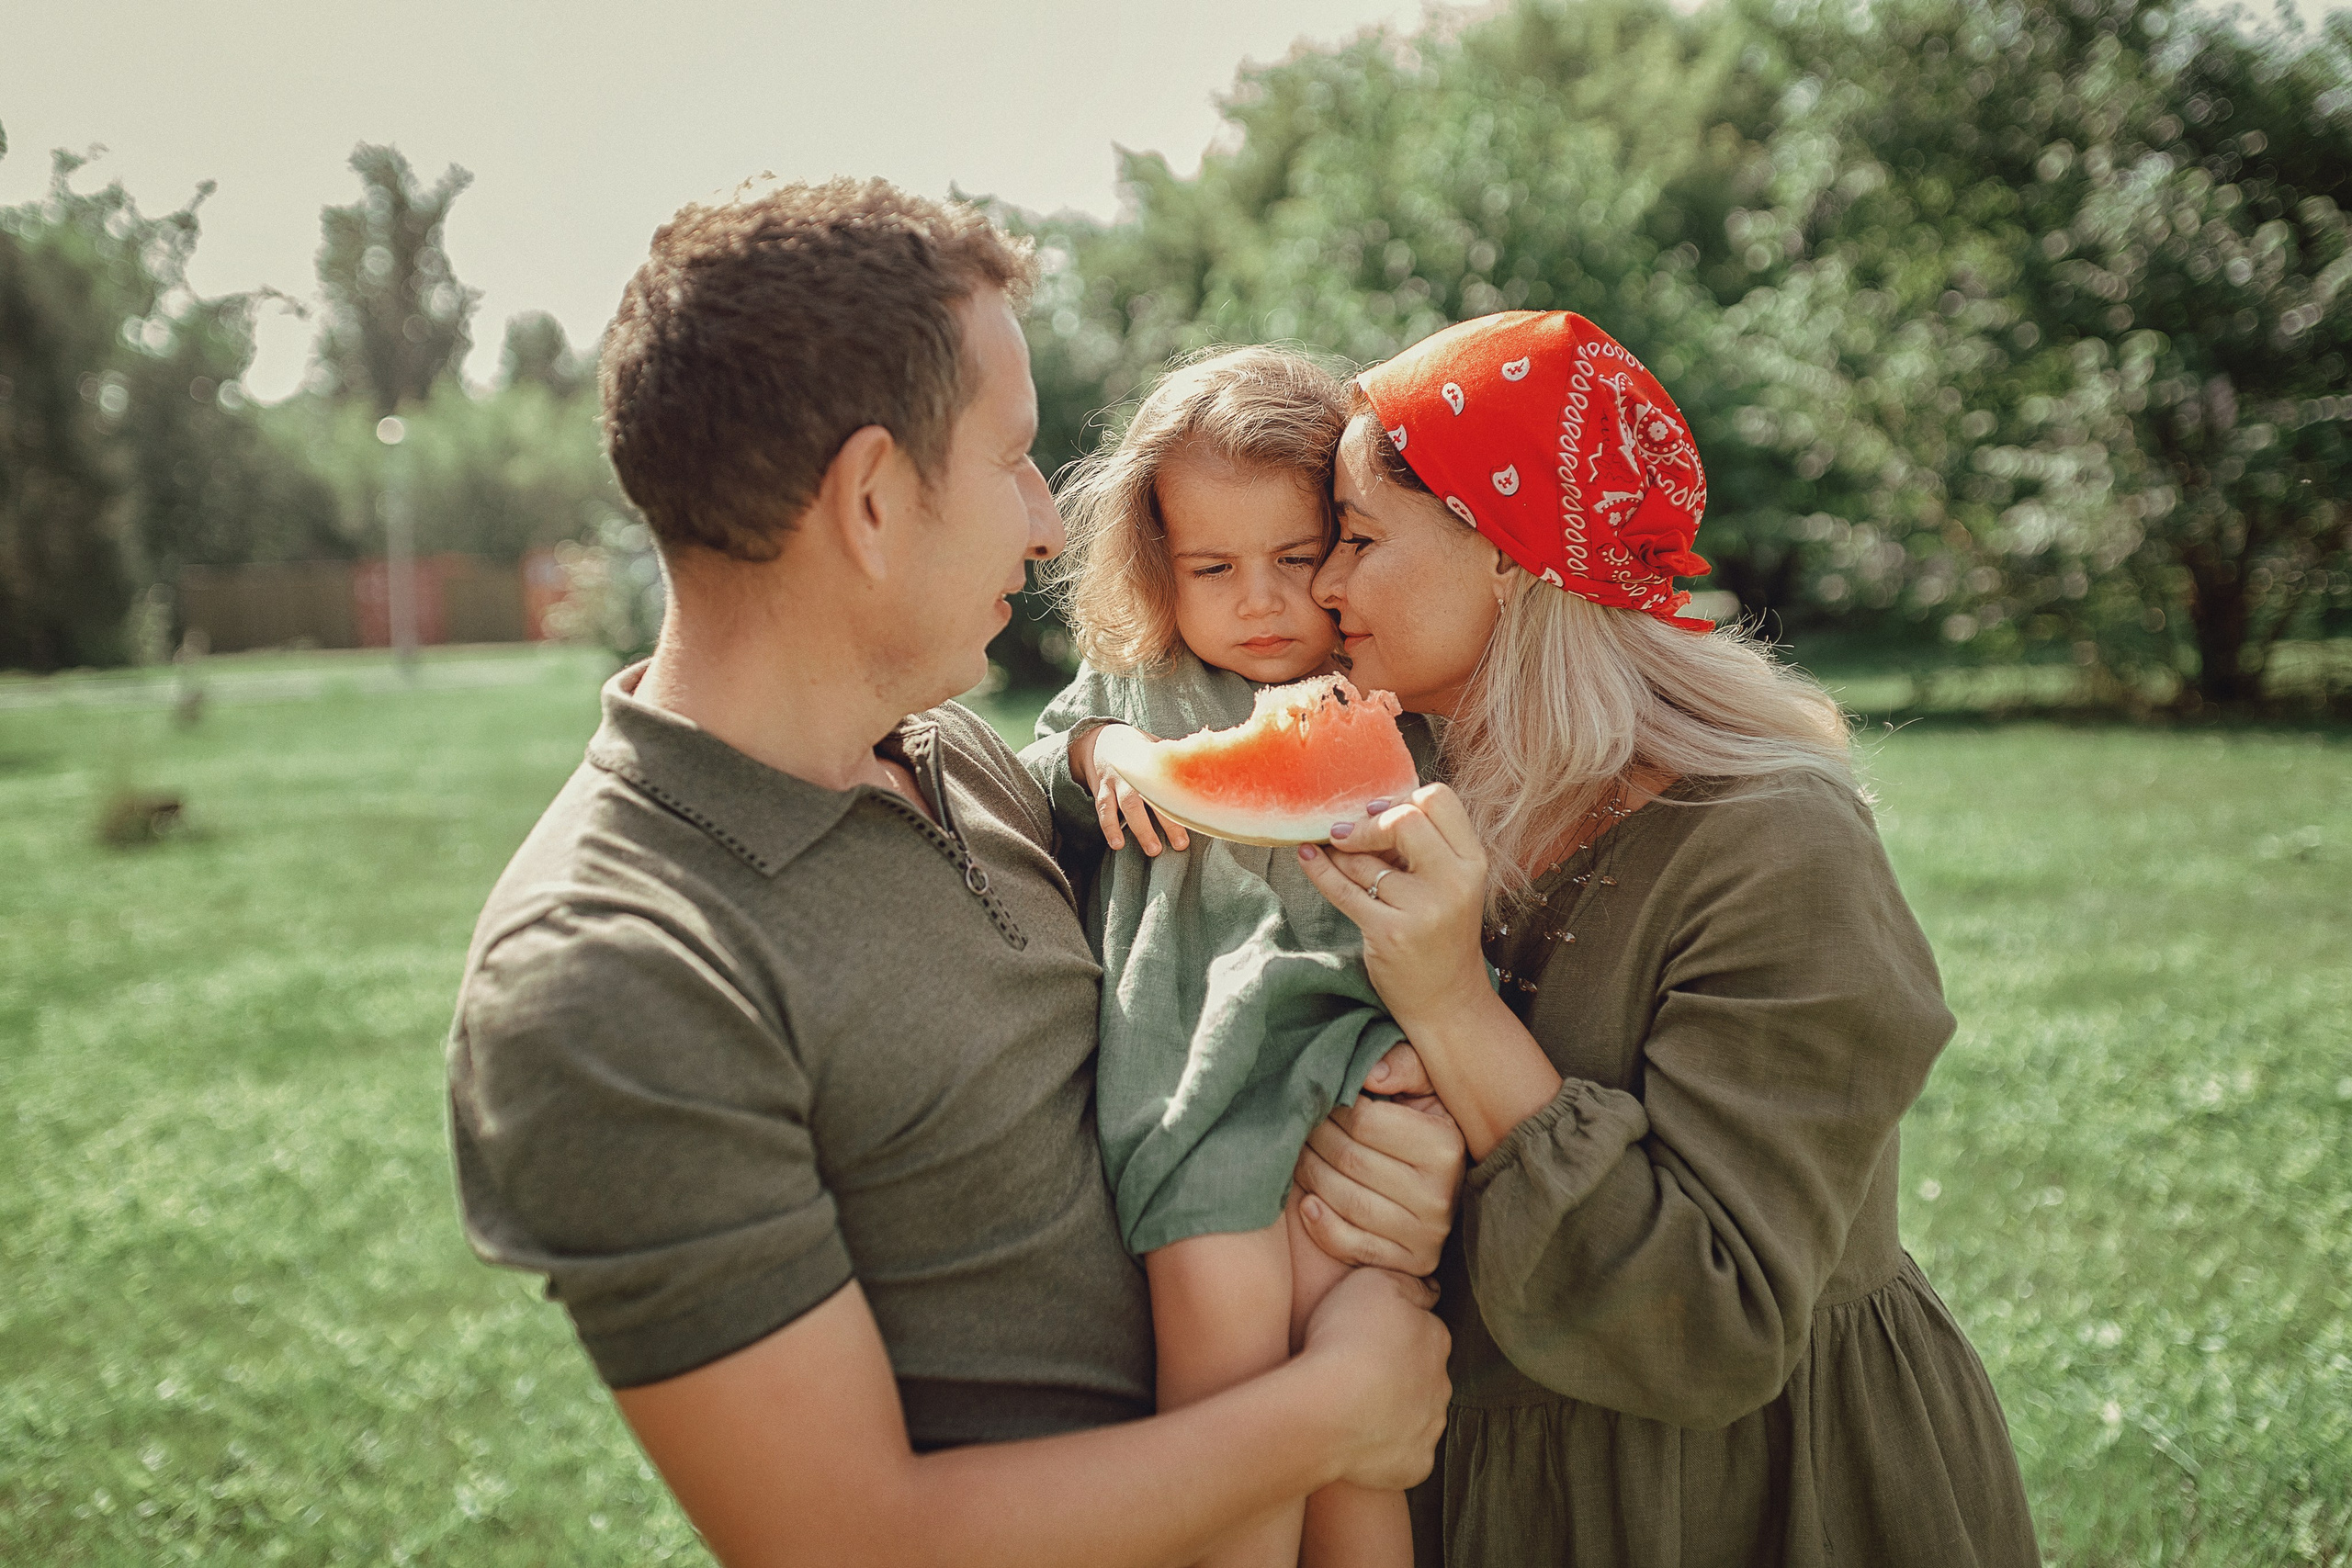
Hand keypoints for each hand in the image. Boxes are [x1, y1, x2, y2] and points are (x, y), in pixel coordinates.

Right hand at [1070, 723, 1188, 855]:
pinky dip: (1109, 827)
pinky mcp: (1100, 789)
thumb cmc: (1136, 749)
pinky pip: (1103, 810)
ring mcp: (1116, 781)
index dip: (1183, 802)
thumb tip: (1201, 767)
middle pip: (1153, 798)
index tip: (1197, 819)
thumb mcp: (1155, 747)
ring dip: (1140, 829)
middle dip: (1167, 823)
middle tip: (1180, 844)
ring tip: (1152, 849)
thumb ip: (1172, 761)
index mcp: (1152, 763)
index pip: (1171, 783)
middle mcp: (1135, 772)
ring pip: (1128, 806)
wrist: (1100, 739)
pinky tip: (1117, 844)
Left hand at [1293, 1046, 1462, 1274]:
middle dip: (1313, 1139)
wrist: (1451, 1192)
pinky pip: (1352, 1245)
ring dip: (1309, 1175)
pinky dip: (1321, 1225)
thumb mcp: (1428, 1091)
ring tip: (1299, 1155)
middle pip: (1349, 1160)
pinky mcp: (1411, 1263)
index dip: (1332, 1107)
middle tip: (1299, 1124)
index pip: (1363, 1121)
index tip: (1320, 1099)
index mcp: (1444, 1145)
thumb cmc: (1429, 1129)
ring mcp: (1426, 1235)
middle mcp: (1439, 1194)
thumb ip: (1405, 1066)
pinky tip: (1307, 1203)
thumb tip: (1370, 1074)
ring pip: (1345, 1200)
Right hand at [1295, 1267, 1450, 1491]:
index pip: (1424, 1330)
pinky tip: (1357, 1440)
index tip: (1365, 1337)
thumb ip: (1407, 1283)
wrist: (1326, 1410)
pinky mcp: (1415, 1465)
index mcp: (1436, 1340)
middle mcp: (1441, 1385)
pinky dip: (1386, 1451)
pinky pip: (1404, 1456)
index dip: (1394, 1332)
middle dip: (1399, 1375)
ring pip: (1416, 1417)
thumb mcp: (1372, 1281)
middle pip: (1423, 1376)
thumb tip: (1429, 1293)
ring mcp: (1430, 1428)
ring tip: (1351, 1408)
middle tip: (1357, 1373)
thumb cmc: (1344, 1339)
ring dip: (1393, 1413)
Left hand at [1296, 784, 1489, 1023]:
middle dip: (1367, 823)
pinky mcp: (1389, 933)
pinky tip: (1307, 857)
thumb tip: (1365, 808)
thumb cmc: (1442, 934)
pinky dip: (1319, 870)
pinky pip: (1343, 889)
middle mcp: (1454, 882)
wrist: (1447, 1001)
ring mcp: (1423, 909)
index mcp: (1473, 862)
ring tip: (1333, 854)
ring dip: (1340, 854)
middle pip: (1404, 819)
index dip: (1403, 798)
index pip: (1439, 799)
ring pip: (1365, 859)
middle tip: (1347, 835)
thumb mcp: (1450, 884)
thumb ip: (1423, 847)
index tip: (1379, 813)